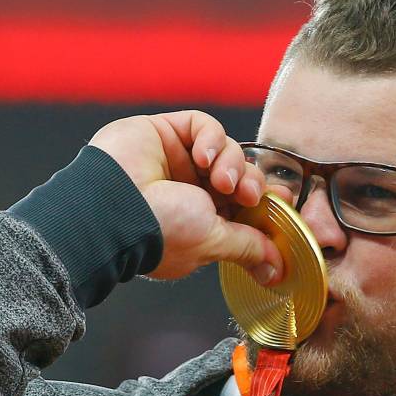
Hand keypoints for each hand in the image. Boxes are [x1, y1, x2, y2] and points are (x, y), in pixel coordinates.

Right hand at [88, 110, 285, 281]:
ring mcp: (176, 161)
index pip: (244, 205)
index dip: (265, 200)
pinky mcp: (165, 132)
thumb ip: (248, 246)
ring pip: (226, 149)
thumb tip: (276, 269)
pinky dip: (211, 138)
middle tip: (249, 195)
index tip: (283, 201)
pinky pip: (202, 125)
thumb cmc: (159, 231)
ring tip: (221, 179)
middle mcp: (189, 190)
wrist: (113, 207)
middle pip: (240, 174)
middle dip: (252, 183)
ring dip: (232, 162)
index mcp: (200, 220)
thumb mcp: (214, 242)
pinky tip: (202, 156)